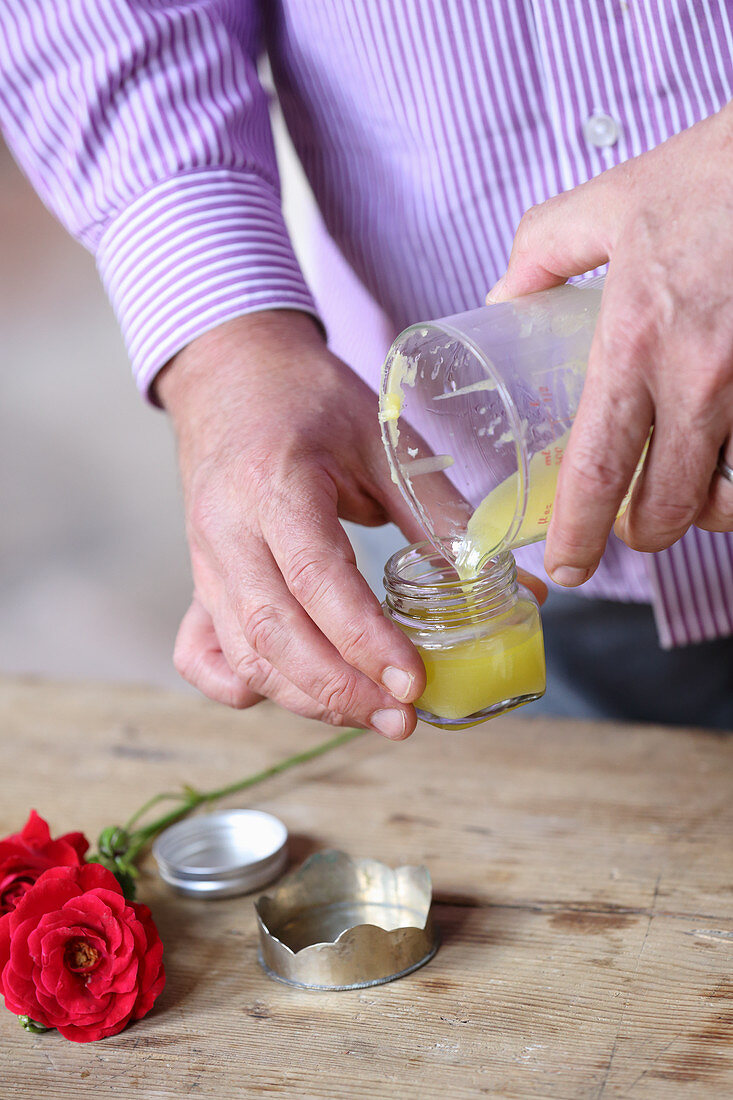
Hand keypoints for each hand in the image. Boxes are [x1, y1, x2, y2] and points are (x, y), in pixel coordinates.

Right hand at [156, 309, 432, 737]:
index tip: (413, 684)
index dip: (364, 640)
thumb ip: (436, 512)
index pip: (315, 579)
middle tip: (404, 720)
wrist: (231, 373)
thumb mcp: (381, 438)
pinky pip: (201, 653)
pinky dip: (241, 686)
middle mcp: (227, 530)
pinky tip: (289, 695)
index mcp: (274, 483)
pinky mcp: (198, 579)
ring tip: (372, 716)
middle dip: (342, 691)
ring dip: (308, 698)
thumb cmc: (309, 400)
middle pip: (274, 633)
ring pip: (244, 654)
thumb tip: (507, 582)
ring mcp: (204, 560)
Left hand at [488, 101, 732, 586]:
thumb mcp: (607, 202)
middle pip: (667, 508)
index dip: (578, 533)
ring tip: (681, 494)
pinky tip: (727, 460)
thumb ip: (542, 251)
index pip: (597, 470)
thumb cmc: (711, 173)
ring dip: (700, 512)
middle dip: (640, 534)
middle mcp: (699, 379)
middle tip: (624, 527)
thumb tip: (502, 297)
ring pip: (728, 499)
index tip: (566, 566)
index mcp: (635, 342)